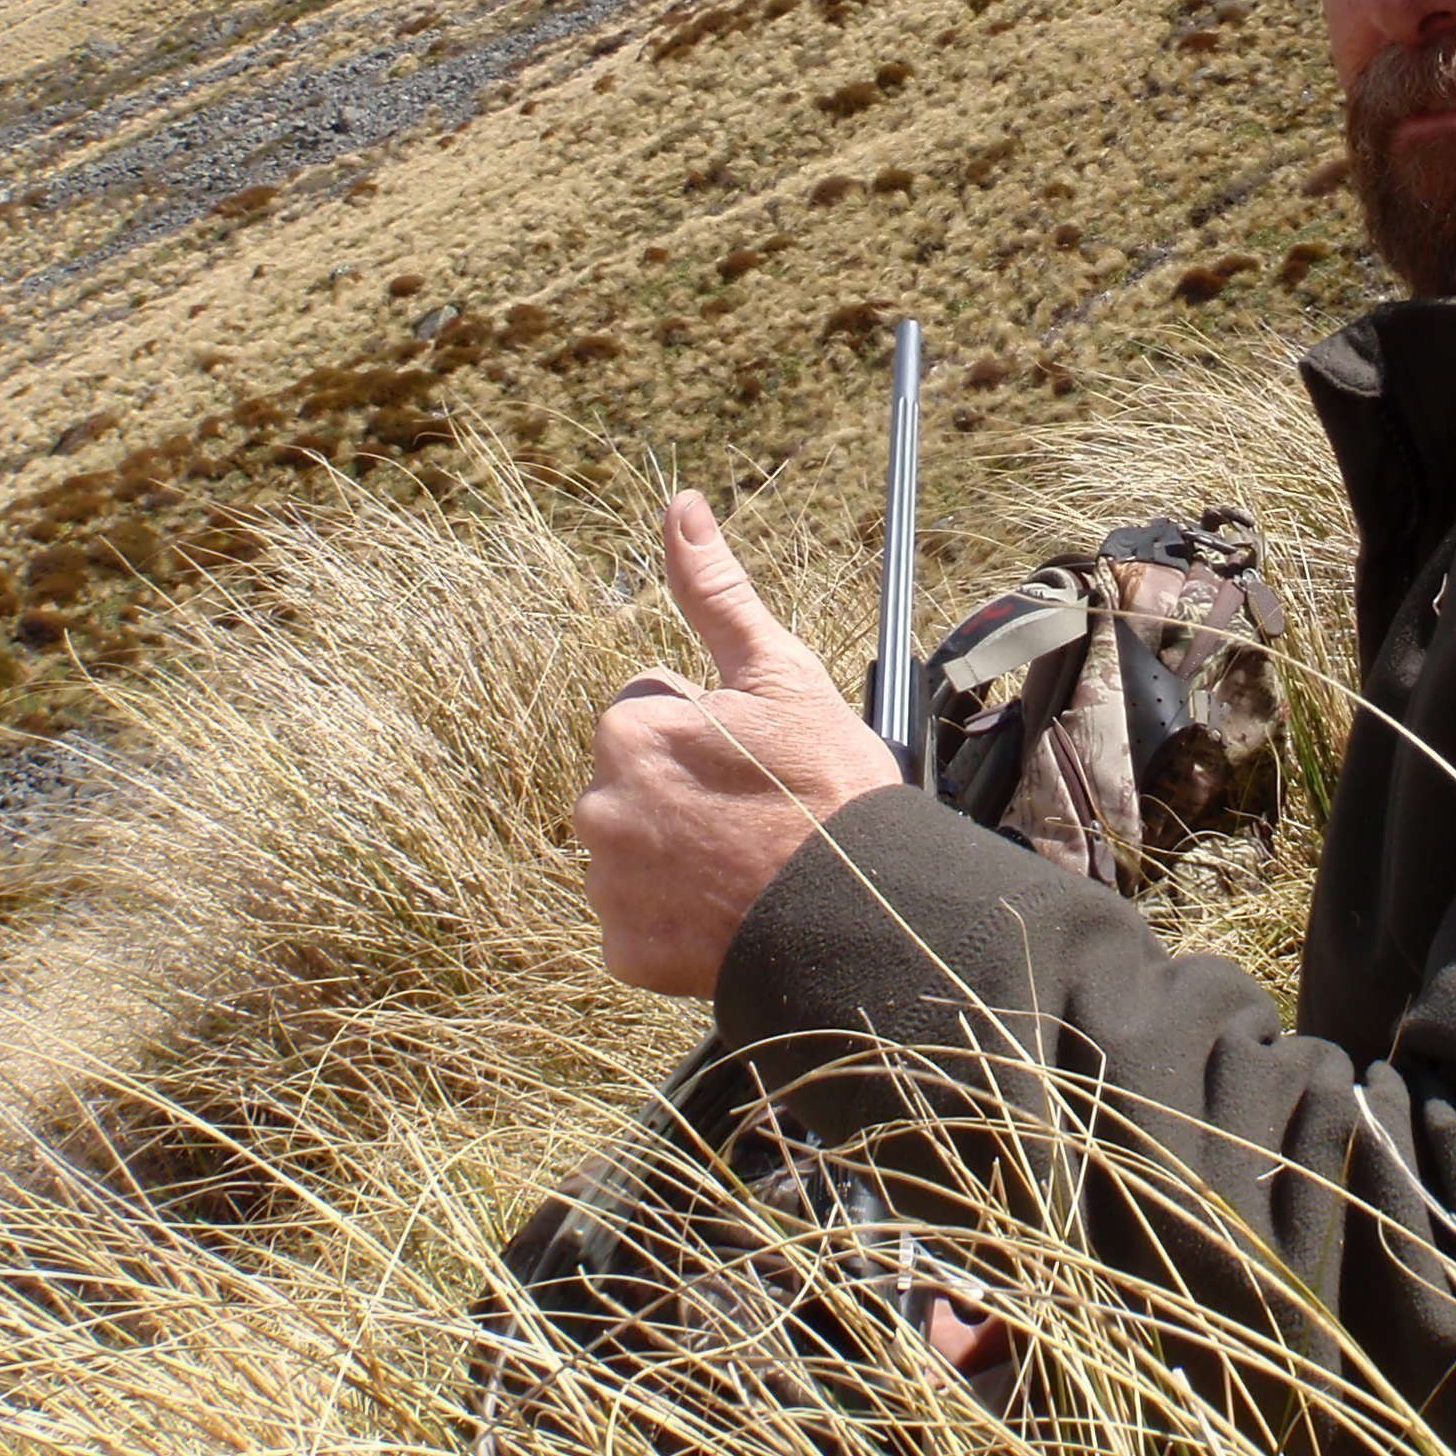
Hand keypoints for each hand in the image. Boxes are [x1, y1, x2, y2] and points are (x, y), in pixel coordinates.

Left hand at [573, 490, 901, 998]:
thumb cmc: (826, 786)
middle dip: (680, 786)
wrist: (857, 910)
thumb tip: (679, 505)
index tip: (754, 757)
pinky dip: (671, 917)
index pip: (649, 708)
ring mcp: (608, 886)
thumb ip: (716, 591)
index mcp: (629, 731)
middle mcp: (598, 807)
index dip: (708, 726)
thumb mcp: (780, 672)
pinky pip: (636, 921)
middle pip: (634, 779)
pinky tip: (725, 907)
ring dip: (674, 850)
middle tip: (754, 811)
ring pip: (634, 847)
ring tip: (745, 860)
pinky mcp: (624, 950)